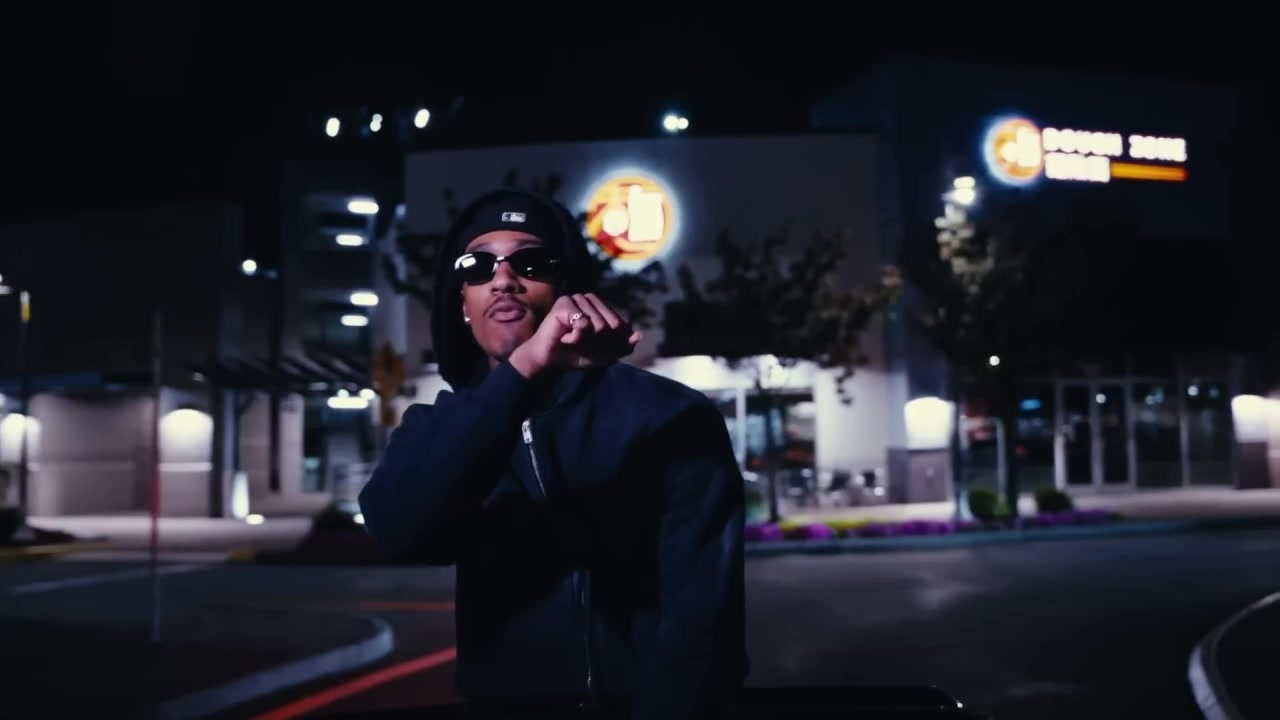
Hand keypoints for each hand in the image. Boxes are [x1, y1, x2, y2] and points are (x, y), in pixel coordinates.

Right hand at [509, 294, 642, 376]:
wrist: (549, 363)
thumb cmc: (575, 355)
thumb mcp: (604, 355)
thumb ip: (622, 346)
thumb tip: (639, 335)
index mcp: (600, 308)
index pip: (620, 323)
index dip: (609, 341)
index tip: (592, 345)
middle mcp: (589, 300)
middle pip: (611, 324)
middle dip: (598, 341)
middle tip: (580, 343)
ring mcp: (576, 299)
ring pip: (598, 323)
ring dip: (586, 339)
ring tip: (571, 339)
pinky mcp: (564, 303)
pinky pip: (583, 323)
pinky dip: (576, 337)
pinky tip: (565, 337)